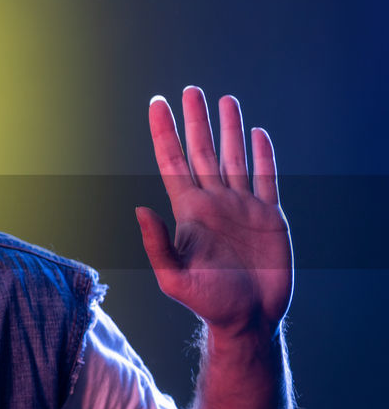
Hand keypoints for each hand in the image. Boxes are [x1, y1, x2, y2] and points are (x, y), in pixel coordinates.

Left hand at [136, 86, 292, 336]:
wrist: (248, 319)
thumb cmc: (207, 303)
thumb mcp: (174, 277)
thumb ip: (157, 244)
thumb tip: (140, 209)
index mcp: (188, 211)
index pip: (172, 161)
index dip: (164, 132)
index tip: (158, 103)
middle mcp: (214, 202)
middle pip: (203, 151)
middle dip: (196, 120)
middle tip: (191, 89)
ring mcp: (242, 207)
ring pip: (235, 158)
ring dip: (230, 129)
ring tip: (226, 100)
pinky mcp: (269, 216)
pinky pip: (266, 178)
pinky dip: (263, 155)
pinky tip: (257, 134)